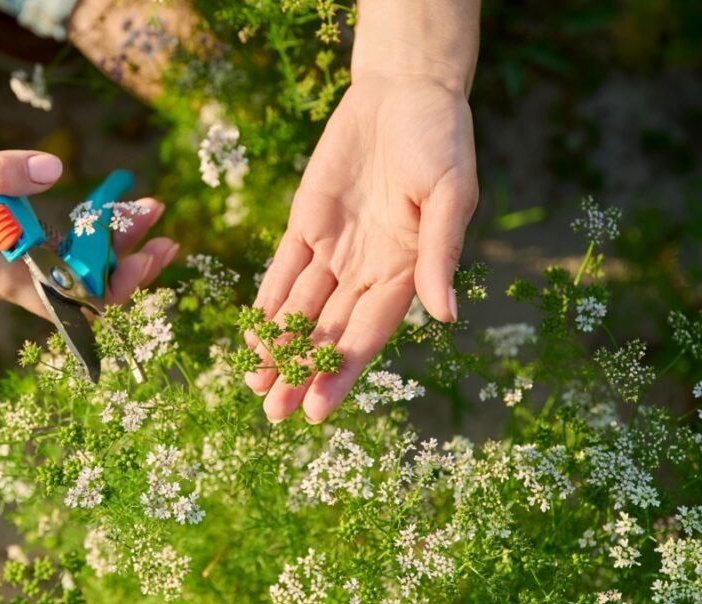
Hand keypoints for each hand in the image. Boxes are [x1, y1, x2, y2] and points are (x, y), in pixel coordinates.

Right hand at [0, 134, 177, 315]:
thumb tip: (55, 170)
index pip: (67, 300)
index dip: (112, 288)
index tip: (146, 260)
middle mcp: (12, 276)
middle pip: (83, 287)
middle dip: (128, 264)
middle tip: (167, 235)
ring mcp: (17, 260)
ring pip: (80, 264)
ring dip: (118, 242)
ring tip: (152, 209)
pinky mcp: (19, 241)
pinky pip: (68, 245)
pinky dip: (96, 227)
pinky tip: (121, 203)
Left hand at [246, 74, 477, 422]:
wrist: (403, 89)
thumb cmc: (440, 138)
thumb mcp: (450, 193)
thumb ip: (439, 253)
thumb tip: (446, 316)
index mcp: (405, 270)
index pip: (368, 333)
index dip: (342, 373)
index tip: (317, 410)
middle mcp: (367, 269)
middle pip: (329, 332)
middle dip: (302, 373)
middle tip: (274, 415)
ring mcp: (334, 249)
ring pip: (300, 310)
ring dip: (279, 349)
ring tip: (255, 388)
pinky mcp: (306, 225)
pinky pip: (282, 271)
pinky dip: (267, 303)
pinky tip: (252, 337)